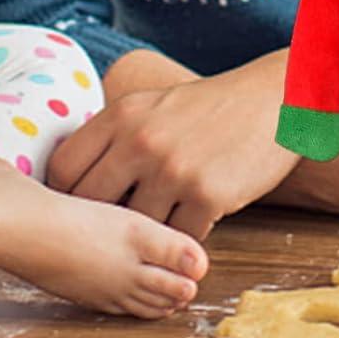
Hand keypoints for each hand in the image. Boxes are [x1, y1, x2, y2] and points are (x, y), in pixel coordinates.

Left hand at [46, 62, 299, 239]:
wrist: (275, 101)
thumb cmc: (210, 108)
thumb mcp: (152, 105)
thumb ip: (114, 135)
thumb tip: (73, 183)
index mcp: (121, 115)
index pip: (62, 169)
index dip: (67, 195)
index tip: (84, 204)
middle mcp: (141, 141)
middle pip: (91, 204)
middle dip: (102, 220)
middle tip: (120, 226)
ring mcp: (173, 170)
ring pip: (136, 227)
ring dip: (149, 230)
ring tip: (166, 218)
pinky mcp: (207, 196)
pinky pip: (178, 237)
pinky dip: (184, 236)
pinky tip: (196, 218)